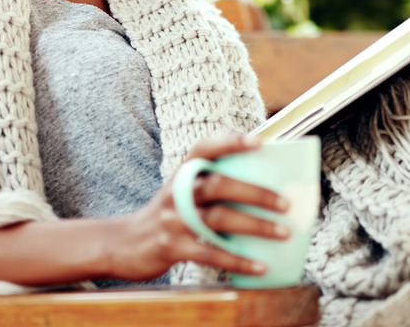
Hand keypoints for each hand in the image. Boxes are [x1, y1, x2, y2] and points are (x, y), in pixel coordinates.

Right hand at [103, 133, 291, 282]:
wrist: (123, 244)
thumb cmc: (167, 217)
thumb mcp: (181, 193)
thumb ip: (210, 186)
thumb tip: (265, 190)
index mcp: (182, 174)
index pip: (205, 148)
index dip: (231, 142)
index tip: (260, 142)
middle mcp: (177, 192)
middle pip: (218, 185)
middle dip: (255, 193)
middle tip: (285, 204)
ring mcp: (173, 220)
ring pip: (218, 219)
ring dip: (255, 226)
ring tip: (283, 233)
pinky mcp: (172, 247)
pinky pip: (210, 253)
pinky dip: (238, 260)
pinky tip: (259, 266)